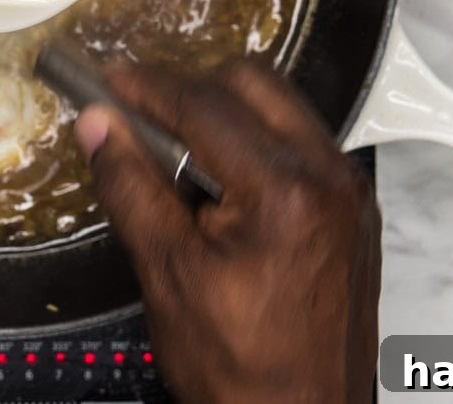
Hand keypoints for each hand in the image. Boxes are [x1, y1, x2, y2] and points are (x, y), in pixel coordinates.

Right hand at [75, 62, 380, 403]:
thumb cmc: (241, 369)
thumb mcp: (167, 272)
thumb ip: (131, 185)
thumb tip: (98, 126)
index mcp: (285, 190)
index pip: (204, 104)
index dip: (146, 87)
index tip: (109, 83)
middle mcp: (330, 178)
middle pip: (252, 83)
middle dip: (189, 89)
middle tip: (139, 117)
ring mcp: (349, 194)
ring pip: (280, 108)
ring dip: (223, 115)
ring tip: (175, 157)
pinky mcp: (353, 212)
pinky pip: (300, 146)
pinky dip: (254, 145)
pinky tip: (217, 187)